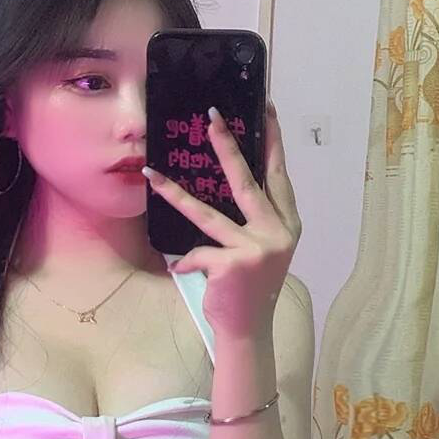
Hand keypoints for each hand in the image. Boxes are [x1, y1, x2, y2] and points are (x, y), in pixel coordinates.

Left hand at [144, 101, 301, 339]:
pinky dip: (185, 261)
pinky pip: (197, 252)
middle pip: (247, 180)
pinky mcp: (233, 264)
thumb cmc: (250, 287)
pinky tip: (180, 269)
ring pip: (207, 213)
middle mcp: (277, 231)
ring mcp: (257, 247)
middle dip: (228, 146)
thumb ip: (254, 218)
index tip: (264, 108)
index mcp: (286, 223)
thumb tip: (231, 179)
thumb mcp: (261, 247)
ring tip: (152, 174)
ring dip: (174, 194)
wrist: (249, 329)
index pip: (277, 174)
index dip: (272, 141)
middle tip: (212, 116)